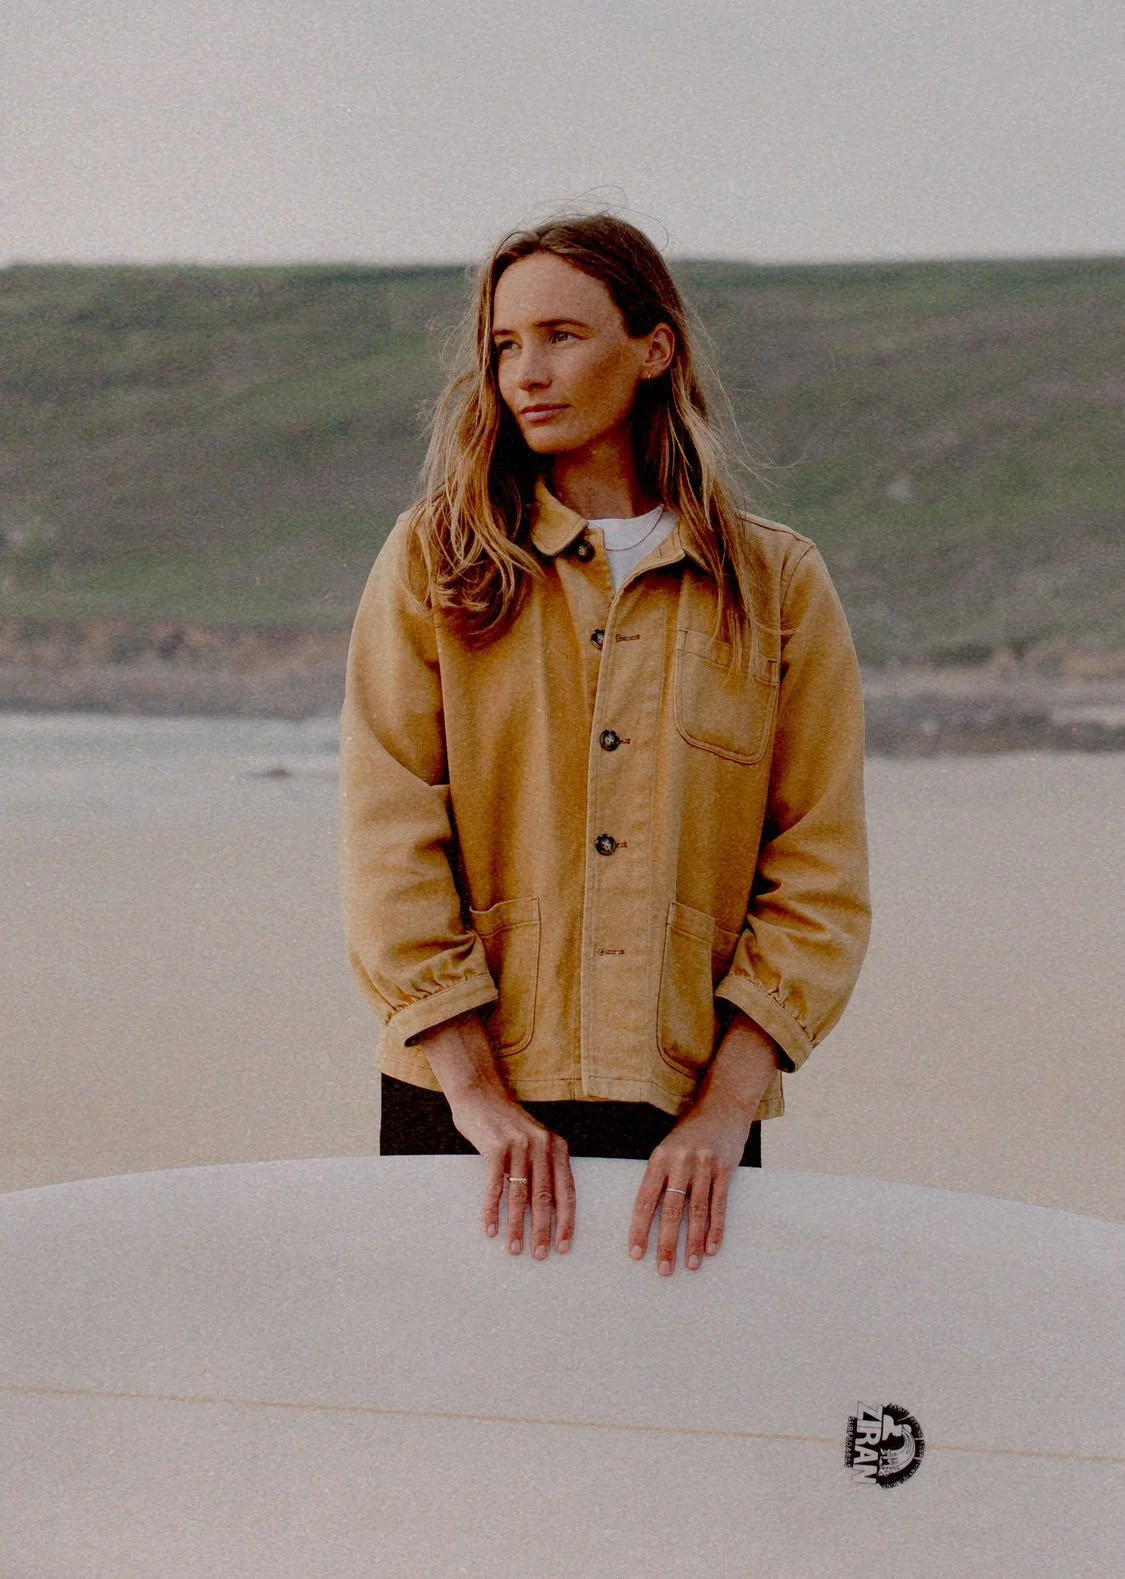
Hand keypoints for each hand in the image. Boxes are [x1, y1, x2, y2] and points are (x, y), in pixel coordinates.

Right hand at [414, 1008, 575, 1260]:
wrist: (481, 1094)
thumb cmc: (507, 1124)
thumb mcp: (535, 1140)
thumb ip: (544, 1167)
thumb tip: (549, 1210)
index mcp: (557, 1147)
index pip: (567, 1191)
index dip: (566, 1221)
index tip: (564, 1246)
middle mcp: (542, 1145)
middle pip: (545, 1197)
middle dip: (543, 1230)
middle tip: (540, 1255)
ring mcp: (519, 1145)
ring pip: (521, 1195)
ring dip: (517, 1226)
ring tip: (514, 1248)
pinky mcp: (495, 1147)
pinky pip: (496, 1186)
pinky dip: (493, 1210)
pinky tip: (491, 1228)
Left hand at [627, 1100, 752, 1274]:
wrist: (723, 1108)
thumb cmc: (690, 1135)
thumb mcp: (667, 1150)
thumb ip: (660, 1179)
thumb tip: (648, 1218)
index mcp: (659, 1159)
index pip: (646, 1199)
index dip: (640, 1229)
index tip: (636, 1254)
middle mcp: (680, 1162)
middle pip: (671, 1210)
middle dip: (667, 1243)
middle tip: (663, 1270)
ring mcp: (704, 1165)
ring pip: (697, 1211)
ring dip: (693, 1242)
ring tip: (690, 1265)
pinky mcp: (725, 1169)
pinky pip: (719, 1205)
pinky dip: (716, 1229)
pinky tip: (712, 1249)